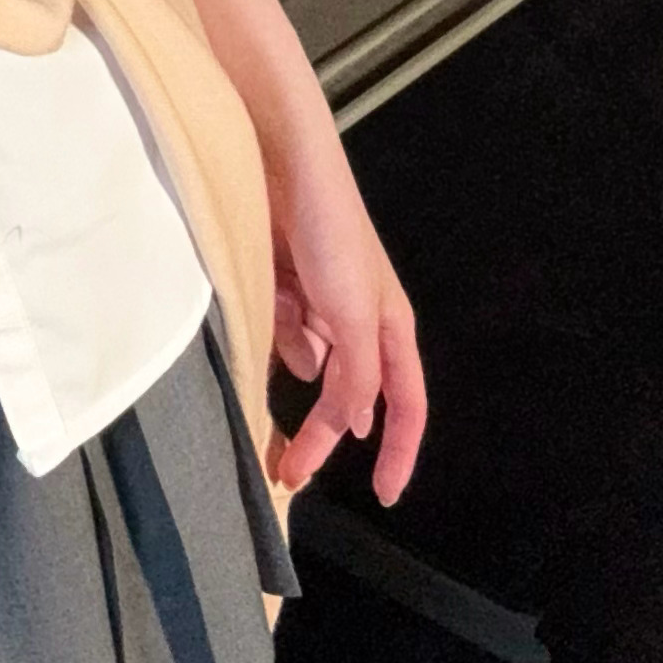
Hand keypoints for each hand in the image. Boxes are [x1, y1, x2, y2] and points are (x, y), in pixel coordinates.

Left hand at [259, 128, 426, 505]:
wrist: (280, 166)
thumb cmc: (331, 236)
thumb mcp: (352, 314)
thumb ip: (356, 375)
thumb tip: (354, 426)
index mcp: (390, 328)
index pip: (404, 406)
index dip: (398, 453)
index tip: (382, 496)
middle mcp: (358, 322)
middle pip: (344, 396)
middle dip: (317, 436)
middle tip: (285, 474)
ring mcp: (318, 305)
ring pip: (305, 366)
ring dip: (285, 376)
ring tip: (258, 380)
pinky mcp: (282, 288)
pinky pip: (275, 332)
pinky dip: (267, 332)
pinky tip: (261, 309)